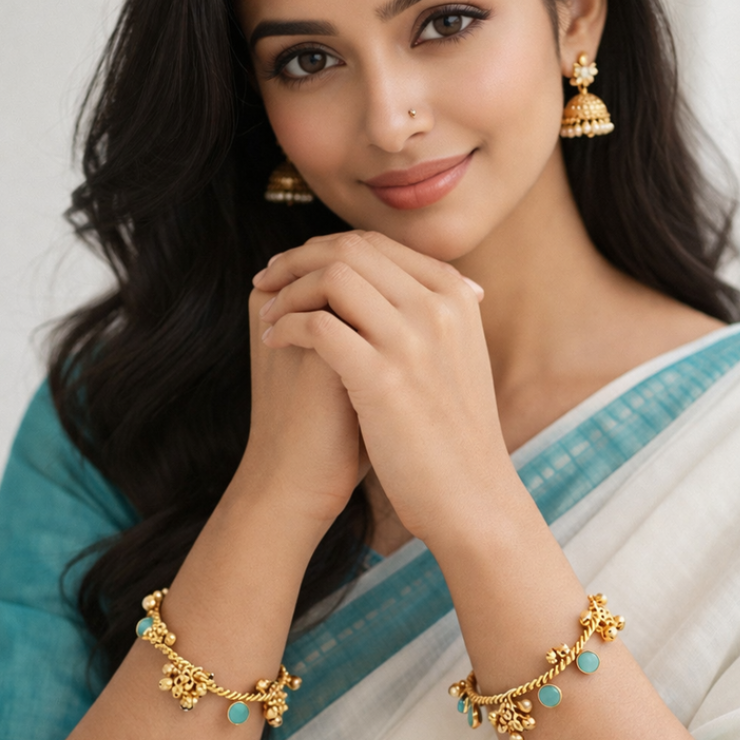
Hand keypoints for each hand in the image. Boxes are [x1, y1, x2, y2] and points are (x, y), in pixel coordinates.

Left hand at [253, 231, 511, 543]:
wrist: (471, 495)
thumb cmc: (452, 432)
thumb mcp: (454, 356)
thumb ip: (427, 314)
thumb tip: (382, 287)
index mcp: (455, 295)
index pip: (376, 244)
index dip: (324, 248)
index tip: (294, 267)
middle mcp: (438, 306)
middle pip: (351, 249)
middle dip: (297, 259)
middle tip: (268, 279)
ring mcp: (413, 339)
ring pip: (332, 277)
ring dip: (288, 290)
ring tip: (269, 316)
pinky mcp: (385, 377)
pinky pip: (319, 325)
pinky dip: (287, 326)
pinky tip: (274, 342)